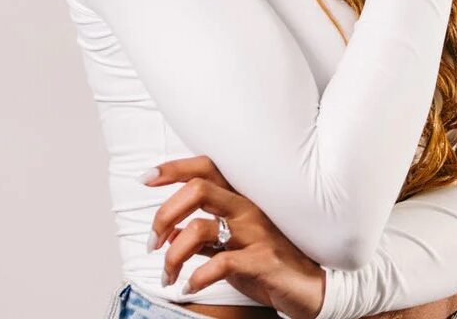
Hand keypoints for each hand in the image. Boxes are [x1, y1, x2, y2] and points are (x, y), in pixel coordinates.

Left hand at [141, 155, 325, 318]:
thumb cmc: (268, 262)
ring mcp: (255, 233)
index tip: (145, 177)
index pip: (205, 167)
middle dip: (165, 213)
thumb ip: (203, 237)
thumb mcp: (232, 245)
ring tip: (167, 274)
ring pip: (201, 227)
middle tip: (151, 242)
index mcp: (240, 198)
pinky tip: (189, 286)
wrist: (312, 288)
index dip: (173, 168)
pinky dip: (197, 276)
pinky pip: (221, 263)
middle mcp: (247, 208)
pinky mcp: (262, 260)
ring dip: (173, 254)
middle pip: (198, 188)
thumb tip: (169, 234)